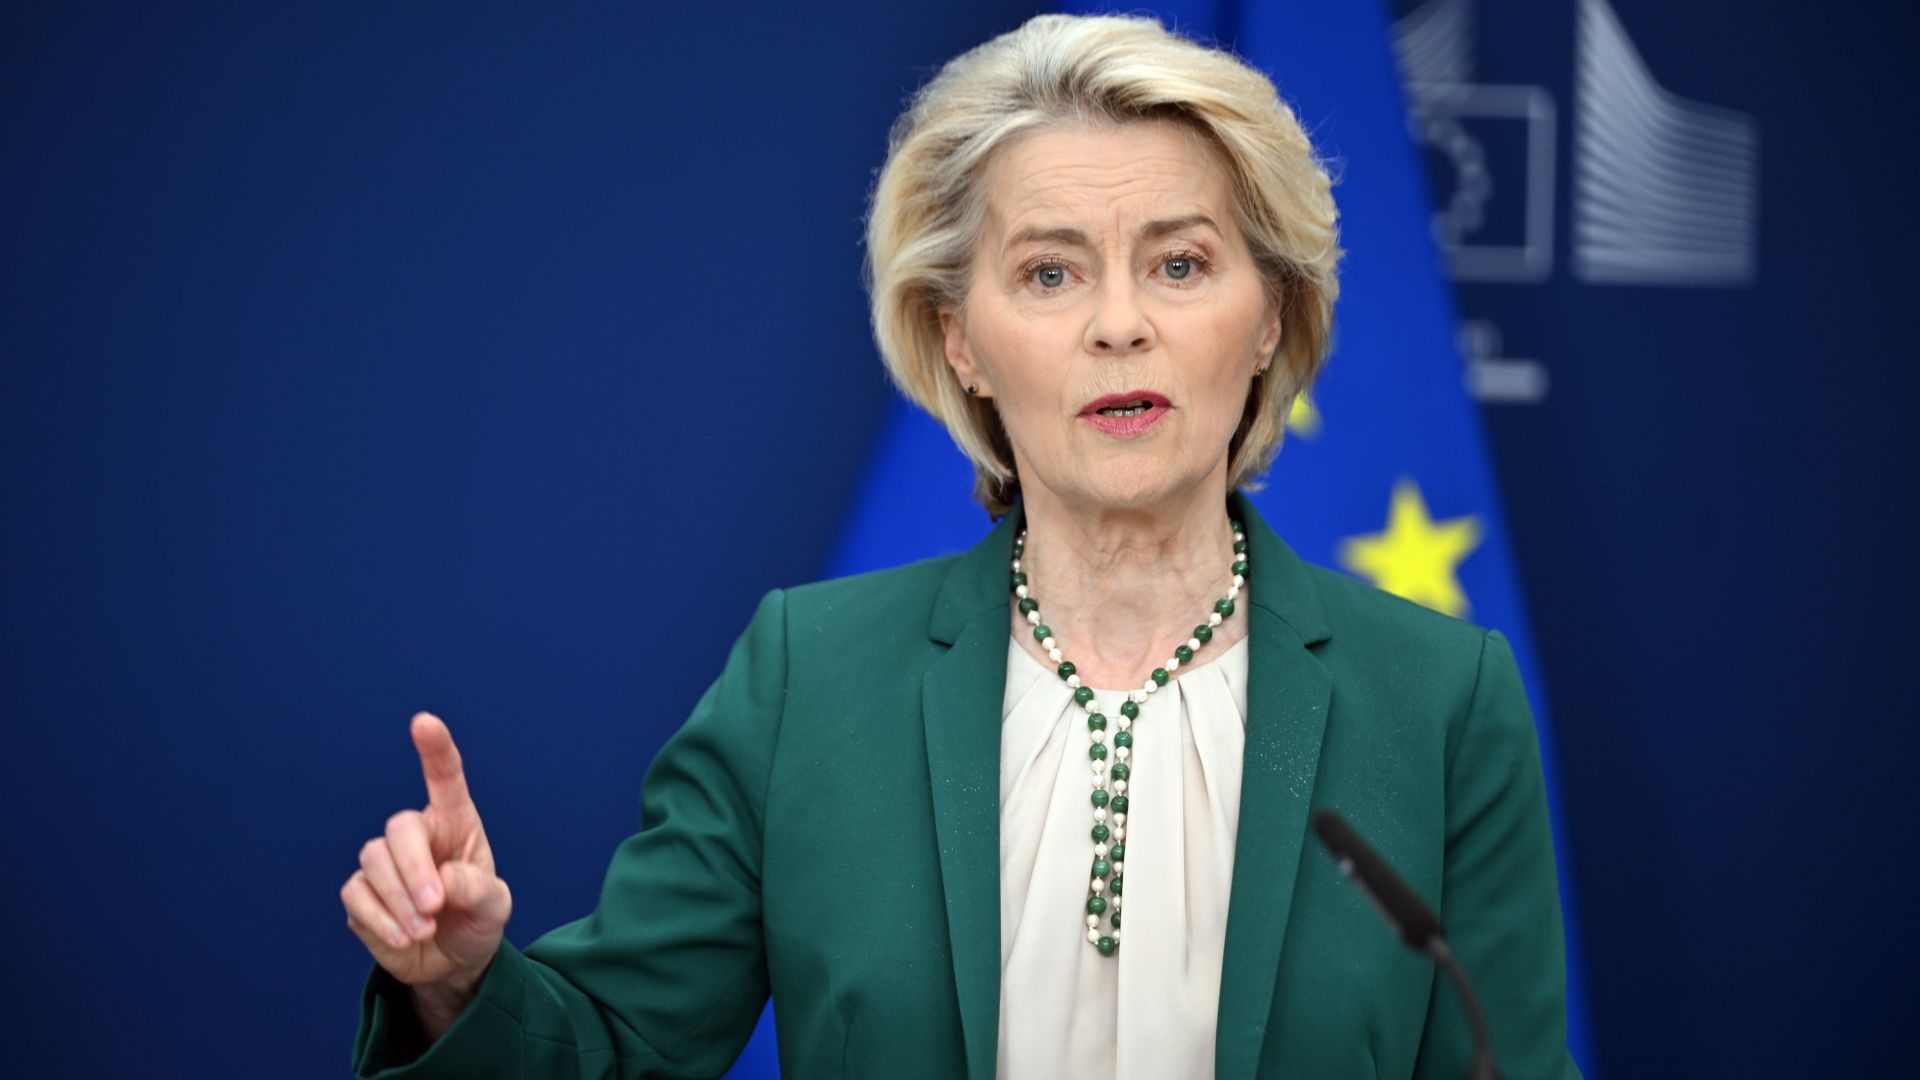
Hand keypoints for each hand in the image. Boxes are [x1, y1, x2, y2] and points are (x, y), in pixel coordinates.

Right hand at [341, 713, 512, 1009]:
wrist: (451, 962)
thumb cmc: (476, 920)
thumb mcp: (495, 907)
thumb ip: (476, 889)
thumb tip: (440, 884)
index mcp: (456, 823)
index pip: (445, 779)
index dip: (435, 750)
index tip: (424, 723)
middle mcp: (418, 835)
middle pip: (399, 829)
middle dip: (413, 869)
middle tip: (434, 906)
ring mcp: (385, 863)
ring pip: (373, 862)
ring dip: (400, 902)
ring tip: (425, 930)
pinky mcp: (361, 894)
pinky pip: (357, 895)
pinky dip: (381, 921)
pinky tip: (404, 939)